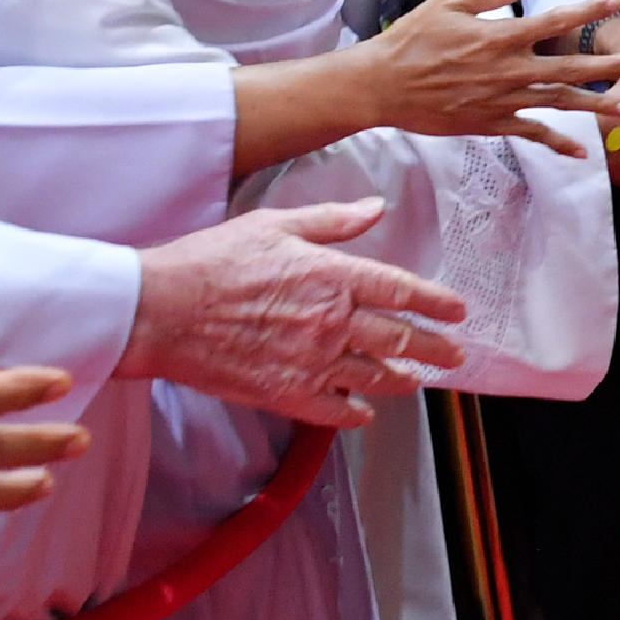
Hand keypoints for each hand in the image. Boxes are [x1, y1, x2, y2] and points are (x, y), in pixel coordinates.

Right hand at [119, 200, 467, 425]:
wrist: (162, 311)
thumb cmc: (213, 262)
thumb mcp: (274, 224)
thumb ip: (331, 221)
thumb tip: (376, 207)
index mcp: (333, 276)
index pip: (403, 290)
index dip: (437, 301)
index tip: (457, 310)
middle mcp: (332, 321)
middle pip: (401, 338)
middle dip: (435, 347)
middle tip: (454, 353)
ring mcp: (313, 361)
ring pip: (376, 375)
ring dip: (403, 379)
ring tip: (416, 380)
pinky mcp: (287, 393)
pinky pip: (337, 411)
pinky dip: (357, 412)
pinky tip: (365, 411)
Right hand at [360, 0, 619, 148]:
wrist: (381, 85)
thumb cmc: (411, 39)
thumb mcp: (450, 3)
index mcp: (499, 36)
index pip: (554, 21)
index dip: (587, 10)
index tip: (615, 1)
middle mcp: (507, 70)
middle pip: (568, 68)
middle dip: (608, 66)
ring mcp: (501, 100)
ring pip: (558, 103)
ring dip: (595, 106)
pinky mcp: (491, 124)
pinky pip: (532, 134)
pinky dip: (558, 143)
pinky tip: (583, 152)